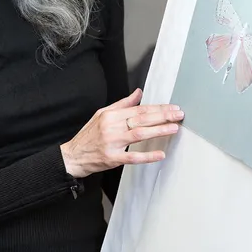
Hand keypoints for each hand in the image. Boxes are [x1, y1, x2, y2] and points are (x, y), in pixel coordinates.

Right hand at [59, 88, 183, 178]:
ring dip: (158, 130)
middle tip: (178, 115)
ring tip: (173, 128)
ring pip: (139, 134)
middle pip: (141, 119)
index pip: (138, 109)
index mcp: (110, 115)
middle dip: (162, 116)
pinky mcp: (112, 158)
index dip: (157, 108)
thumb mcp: (102, 114)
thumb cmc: (88, 136)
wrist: (73, 155)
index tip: (172, 107)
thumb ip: (122, 104)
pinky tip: (160, 154)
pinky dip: (147, 156)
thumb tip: (138, 93)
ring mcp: (112, 142)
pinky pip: (132, 157)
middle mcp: (111, 127)